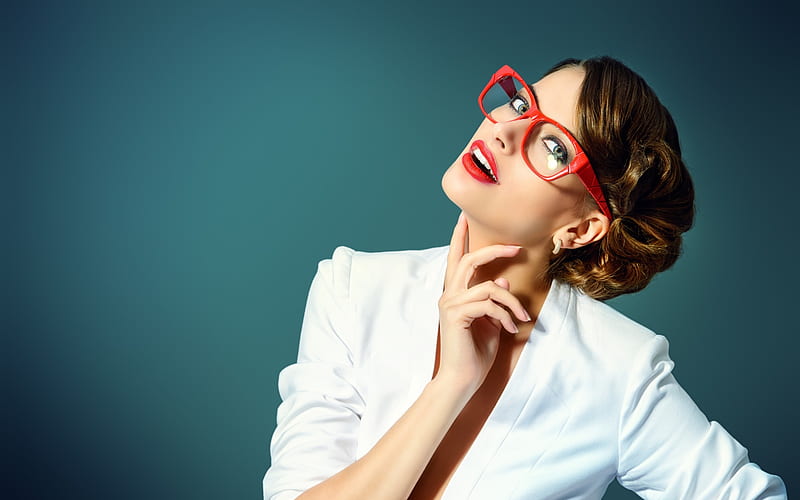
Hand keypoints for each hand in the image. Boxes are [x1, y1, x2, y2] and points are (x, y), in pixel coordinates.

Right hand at [435, 213, 530, 396]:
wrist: (462, 379)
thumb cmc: (476, 353)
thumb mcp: (491, 321)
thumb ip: (494, 301)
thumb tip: (503, 282)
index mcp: (455, 294)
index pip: (455, 259)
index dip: (459, 237)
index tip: (464, 217)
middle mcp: (448, 295)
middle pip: (469, 260)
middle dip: (494, 251)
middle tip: (517, 247)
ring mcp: (450, 304)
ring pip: (488, 286)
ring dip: (511, 302)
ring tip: (522, 317)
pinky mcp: (457, 315)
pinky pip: (489, 304)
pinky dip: (505, 315)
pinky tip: (510, 328)